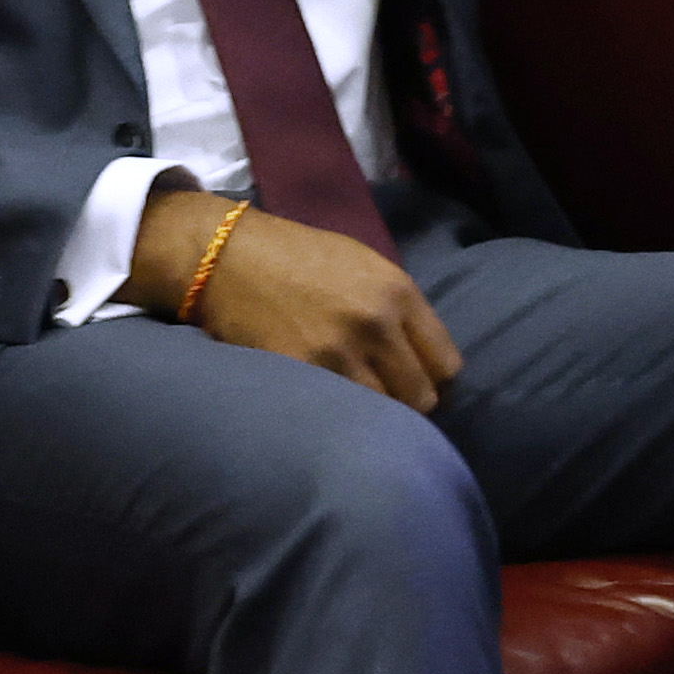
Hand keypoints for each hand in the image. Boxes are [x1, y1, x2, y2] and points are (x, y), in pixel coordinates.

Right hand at [137, 188, 463, 410]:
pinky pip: (336, 415)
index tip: (422, 388)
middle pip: (421, 398)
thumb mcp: (366, 267)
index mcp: (399, 293)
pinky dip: (336, 417)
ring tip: (357, 410)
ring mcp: (336, 353)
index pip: (447, 366)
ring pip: (381, 415)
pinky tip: (327, 409)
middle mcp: (375, 324)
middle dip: (409, 406)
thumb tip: (425, 359)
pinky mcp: (298, 373)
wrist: (227, 255)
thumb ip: (401, 311)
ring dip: (373, 417)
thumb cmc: (299, 257)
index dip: (438, 384)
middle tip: (389, 405)